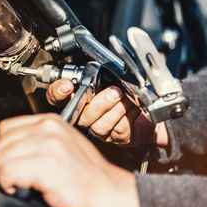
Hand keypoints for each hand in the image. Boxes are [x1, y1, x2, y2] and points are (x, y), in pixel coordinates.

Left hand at [0, 113, 139, 206]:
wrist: (106, 192)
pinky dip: (8, 183)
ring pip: (2, 157)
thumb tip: (0, 156)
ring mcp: (48, 144)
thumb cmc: (84, 174)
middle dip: (0, 161)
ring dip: (3, 174)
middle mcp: (48, 128)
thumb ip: (30, 145)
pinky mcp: (46, 164)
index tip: (4, 159)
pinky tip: (19, 187)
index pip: (7, 126)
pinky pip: (8, 172)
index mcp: (50, 122)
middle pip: (1, 141)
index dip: (2, 145)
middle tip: (8, 175)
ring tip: (16, 182)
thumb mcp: (58, 148)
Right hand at [46, 80, 167, 145]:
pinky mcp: (114, 137)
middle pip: (81, 114)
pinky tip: (134, 109)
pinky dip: (129, 117)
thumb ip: (100, 74)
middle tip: (115, 92)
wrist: (148, 107)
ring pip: (100, 124)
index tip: (67, 86)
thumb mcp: (112, 77)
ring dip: (117, 109)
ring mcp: (98, 128)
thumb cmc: (127, 91)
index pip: (57, 97)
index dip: (58, 92)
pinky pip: (118, 129)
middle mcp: (85, 115)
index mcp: (79, 97)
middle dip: (100, 103)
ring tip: (128, 99)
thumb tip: (97, 68)